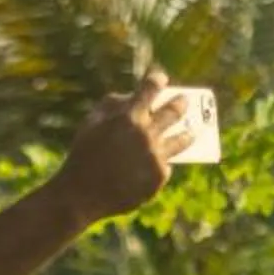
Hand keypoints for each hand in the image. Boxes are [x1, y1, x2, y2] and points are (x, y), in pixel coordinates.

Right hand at [49, 70, 194, 226]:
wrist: (81, 195)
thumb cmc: (83, 156)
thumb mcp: (90, 124)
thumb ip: (111, 105)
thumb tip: (131, 97)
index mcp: (128, 116)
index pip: (151, 88)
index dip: (157, 80)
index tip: (161, 80)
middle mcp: (147, 133)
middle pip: (174, 111)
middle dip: (181, 103)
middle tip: (184, 101)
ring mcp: (155, 155)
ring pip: (182, 140)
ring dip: (188, 133)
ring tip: (192, 132)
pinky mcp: (159, 176)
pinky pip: (165, 165)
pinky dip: (161, 163)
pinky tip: (158, 164)